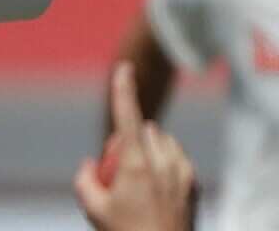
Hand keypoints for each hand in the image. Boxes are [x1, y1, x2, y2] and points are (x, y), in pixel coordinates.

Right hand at [75, 63, 196, 230]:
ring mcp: (182, 171)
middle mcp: (162, 163)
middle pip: (146, 129)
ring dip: (151, 149)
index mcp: (137, 166)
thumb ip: (84, 181)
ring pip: (164, 142)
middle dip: (133, 138)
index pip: (127, 117)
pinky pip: (177, 159)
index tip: (124, 68)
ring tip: (141, 181)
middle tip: (121, 169)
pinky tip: (159, 192)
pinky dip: (167, 164)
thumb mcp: (93, 211)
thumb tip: (88, 164)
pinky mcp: (194, 182)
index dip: (124, 90)